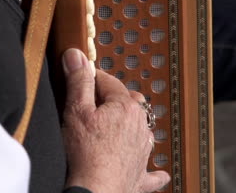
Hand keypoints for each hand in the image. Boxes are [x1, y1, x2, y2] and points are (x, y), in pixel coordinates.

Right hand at [61, 49, 169, 192]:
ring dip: (130, 126)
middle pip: (129, 103)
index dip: (93, 79)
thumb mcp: (76, 111)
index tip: (82, 79)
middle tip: (94, 104)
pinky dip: (153, 170)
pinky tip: (159, 173)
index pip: (109, 82)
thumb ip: (79, 82)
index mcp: (125, 108)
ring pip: (141, 129)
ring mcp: (143, 151)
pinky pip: (152, 170)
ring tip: (114, 129)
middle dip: (113, 100)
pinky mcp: (141, 174)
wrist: (95, 191)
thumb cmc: (85, 154)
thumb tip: (77, 56)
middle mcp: (139, 126)